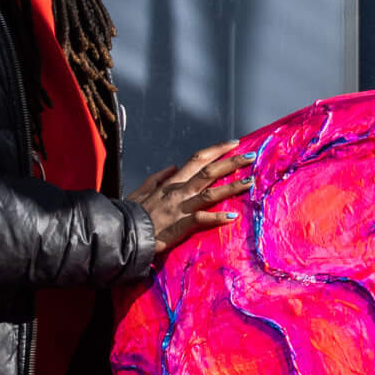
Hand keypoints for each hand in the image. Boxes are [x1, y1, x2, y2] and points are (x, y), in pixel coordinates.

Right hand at [129, 140, 253, 253]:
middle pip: (209, 171)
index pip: (197, 159)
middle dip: (232, 162)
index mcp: (172, 181)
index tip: (234, 143)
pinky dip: (217, 217)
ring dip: (232, 186)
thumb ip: (158, 177)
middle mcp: (179, 190)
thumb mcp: (142, 189)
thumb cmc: (132, 212)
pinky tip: (232, 216)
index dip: (217, 150)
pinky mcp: (180, 225)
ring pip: (210, 192)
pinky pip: (201, 219)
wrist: (123, 231)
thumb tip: (172, 166)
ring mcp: (180, 207)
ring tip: (250, 182)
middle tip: (251, 156)